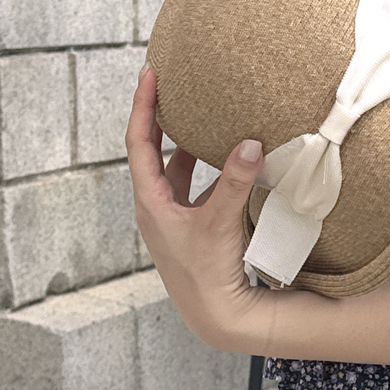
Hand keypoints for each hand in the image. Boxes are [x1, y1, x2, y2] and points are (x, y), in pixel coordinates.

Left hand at [125, 66, 273, 352]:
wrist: (217, 315)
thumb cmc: (207, 273)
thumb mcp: (219, 222)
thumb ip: (234, 181)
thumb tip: (251, 143)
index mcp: (149, 201)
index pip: (139, 141)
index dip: (143, 105)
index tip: (150, 74)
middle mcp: (156, 206)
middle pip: (152, 150)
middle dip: (162, 117)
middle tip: (173, 85)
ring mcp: (173, 217)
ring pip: (175, 169)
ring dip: (186, 142)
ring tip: (201, 114)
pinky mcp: (192, 226)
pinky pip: (194, 186)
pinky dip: (206, 167)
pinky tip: (227, 158)